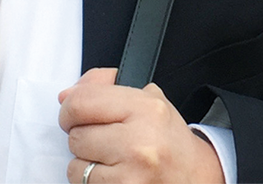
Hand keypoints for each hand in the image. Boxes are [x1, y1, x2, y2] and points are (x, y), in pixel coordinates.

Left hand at [58, 68, 224, 183]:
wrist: (196, 177)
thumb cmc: (167, 137)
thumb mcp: (145, 99)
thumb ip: (104, 87)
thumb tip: (65, 95)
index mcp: (145, 108)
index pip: (82, 102)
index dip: (68, 108)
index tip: (71, 113)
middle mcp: (139, 140)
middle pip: (76, 135)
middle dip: (79, 136)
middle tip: (97, 137)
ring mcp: (133, 172)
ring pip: (77, 165)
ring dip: (84, 162)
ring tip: (107, 157)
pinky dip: (91, 181)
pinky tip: (111, 174)